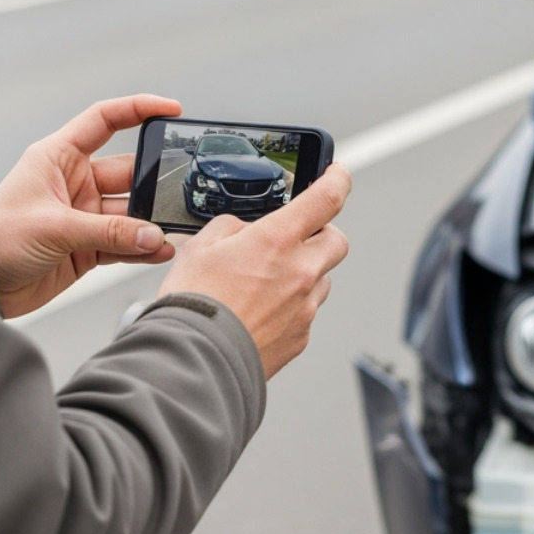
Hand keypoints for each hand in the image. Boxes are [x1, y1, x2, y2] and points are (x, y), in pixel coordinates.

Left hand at [0, 95, 181, 318]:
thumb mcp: (54, 228)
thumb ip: (108, 232)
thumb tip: (152, 235)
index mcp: (58, 158)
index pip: (104, 121)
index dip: (138, 110)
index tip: (170, 110)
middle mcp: (74, 182)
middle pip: (127, 172)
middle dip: (153, 182)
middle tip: (175, 192)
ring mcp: (84, 215)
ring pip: (131, 212)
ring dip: (150, 222)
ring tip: (166, 231)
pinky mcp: (89, 246)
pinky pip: (126, 242)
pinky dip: (144, 248)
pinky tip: (159, 251)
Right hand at [158, 163, 351, 379]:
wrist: (196, 360)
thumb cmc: (194, 305)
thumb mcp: (201, 247)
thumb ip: (231, 228)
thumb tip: (245, 230)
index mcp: (277, 240)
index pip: (326, 198)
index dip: (338, 179)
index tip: (338, 174)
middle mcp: (301, 272)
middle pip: (337, 240)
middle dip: (322, 233)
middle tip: (297, 236)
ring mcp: (305, 307)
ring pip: (323, 278)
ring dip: (306, 272)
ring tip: (267, 281)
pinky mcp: (301, 336)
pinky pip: (307, 311)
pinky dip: (292, 305)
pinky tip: (261, 311)